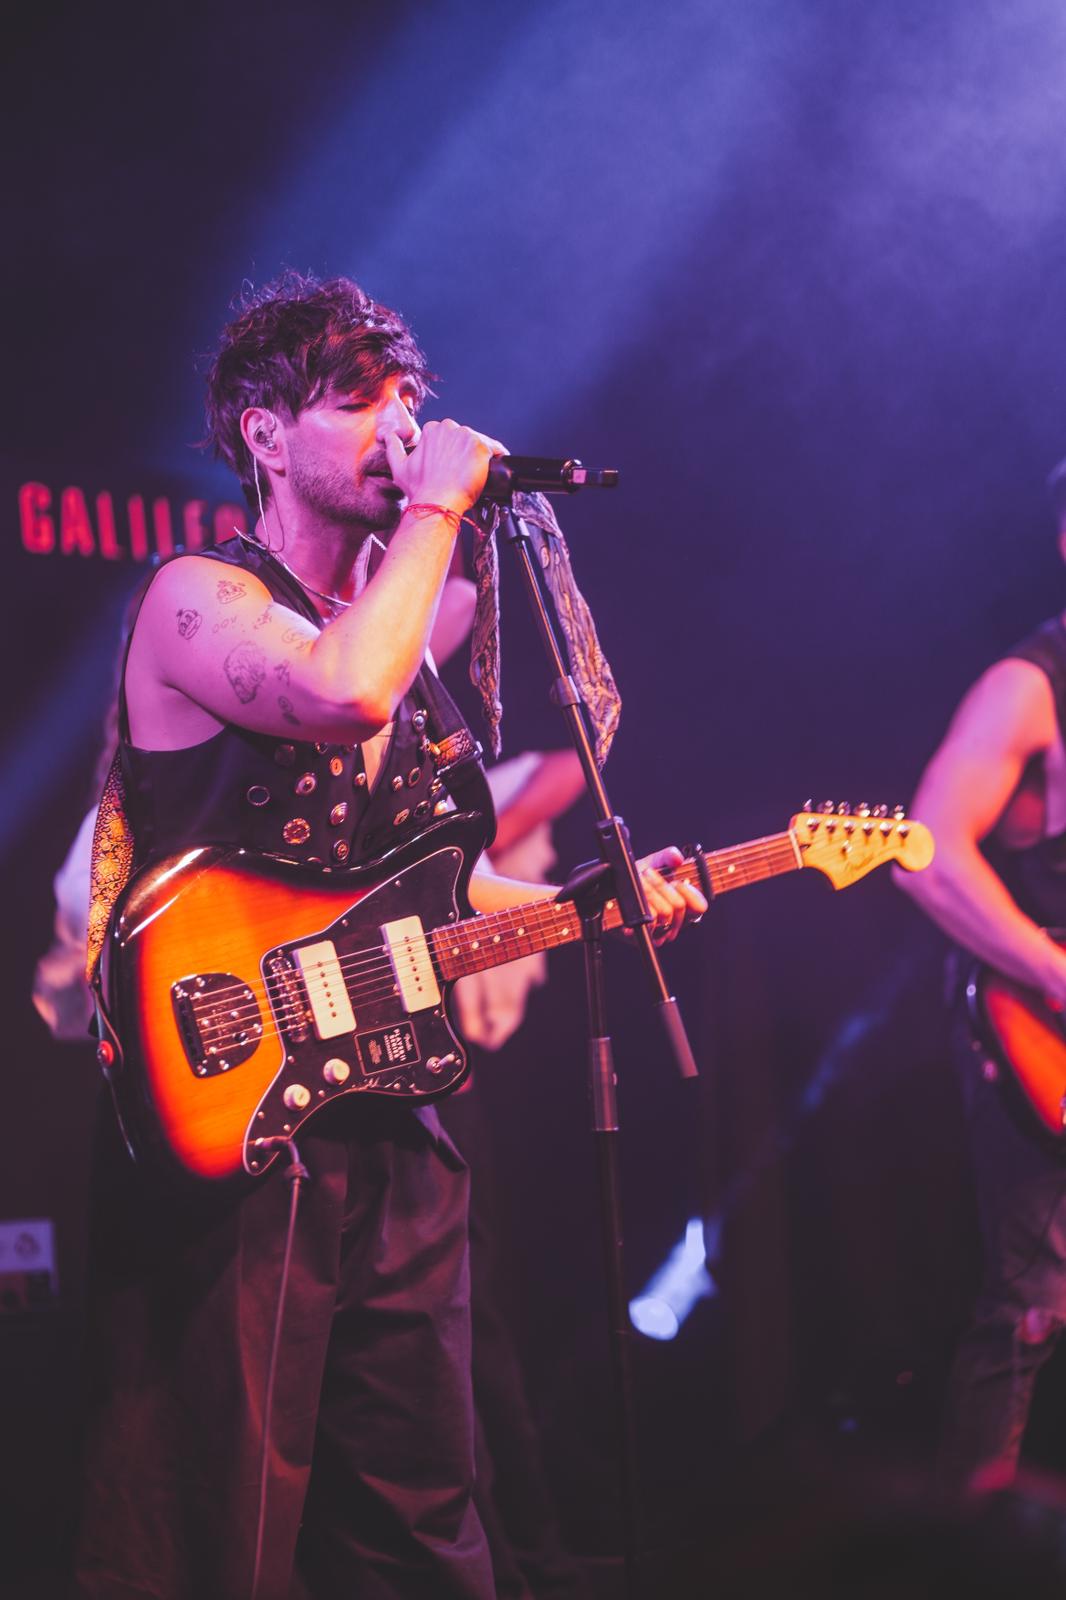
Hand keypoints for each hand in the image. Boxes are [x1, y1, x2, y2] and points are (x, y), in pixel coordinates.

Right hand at [385, 418, 506, 514]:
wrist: (435, 502)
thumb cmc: (419, 489)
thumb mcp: (398, 466)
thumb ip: (392, 447)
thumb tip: (388, 436)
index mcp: (431, 429)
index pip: (450, 437)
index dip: (453, 453)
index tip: (453, 466)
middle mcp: (449, 427)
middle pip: (465, 438)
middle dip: (466, 453)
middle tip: (463, 473)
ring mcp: (466, 436)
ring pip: (480, 443)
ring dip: (479, 457)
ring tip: (473, 475)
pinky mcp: (481, 447)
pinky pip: (495, 450)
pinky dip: (497, 458)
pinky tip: (492, 469)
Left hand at [637, 847, 706, 943]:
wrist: (615, 892)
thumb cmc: (639, 880)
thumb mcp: (654, 864)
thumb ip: (668, 857)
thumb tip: (678, 858)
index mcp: (684, 906)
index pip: (699, 907)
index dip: (690, 893)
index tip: (676, 881)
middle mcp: (675, 922)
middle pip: (679, 906)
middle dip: (662, 886)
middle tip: (648, 873)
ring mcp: (660, 931)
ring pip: (665, 912)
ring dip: (650, 892)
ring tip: (639, 881)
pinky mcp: (644, 936)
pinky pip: (649, 922)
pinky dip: (642, 906)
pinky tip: (634, 899)